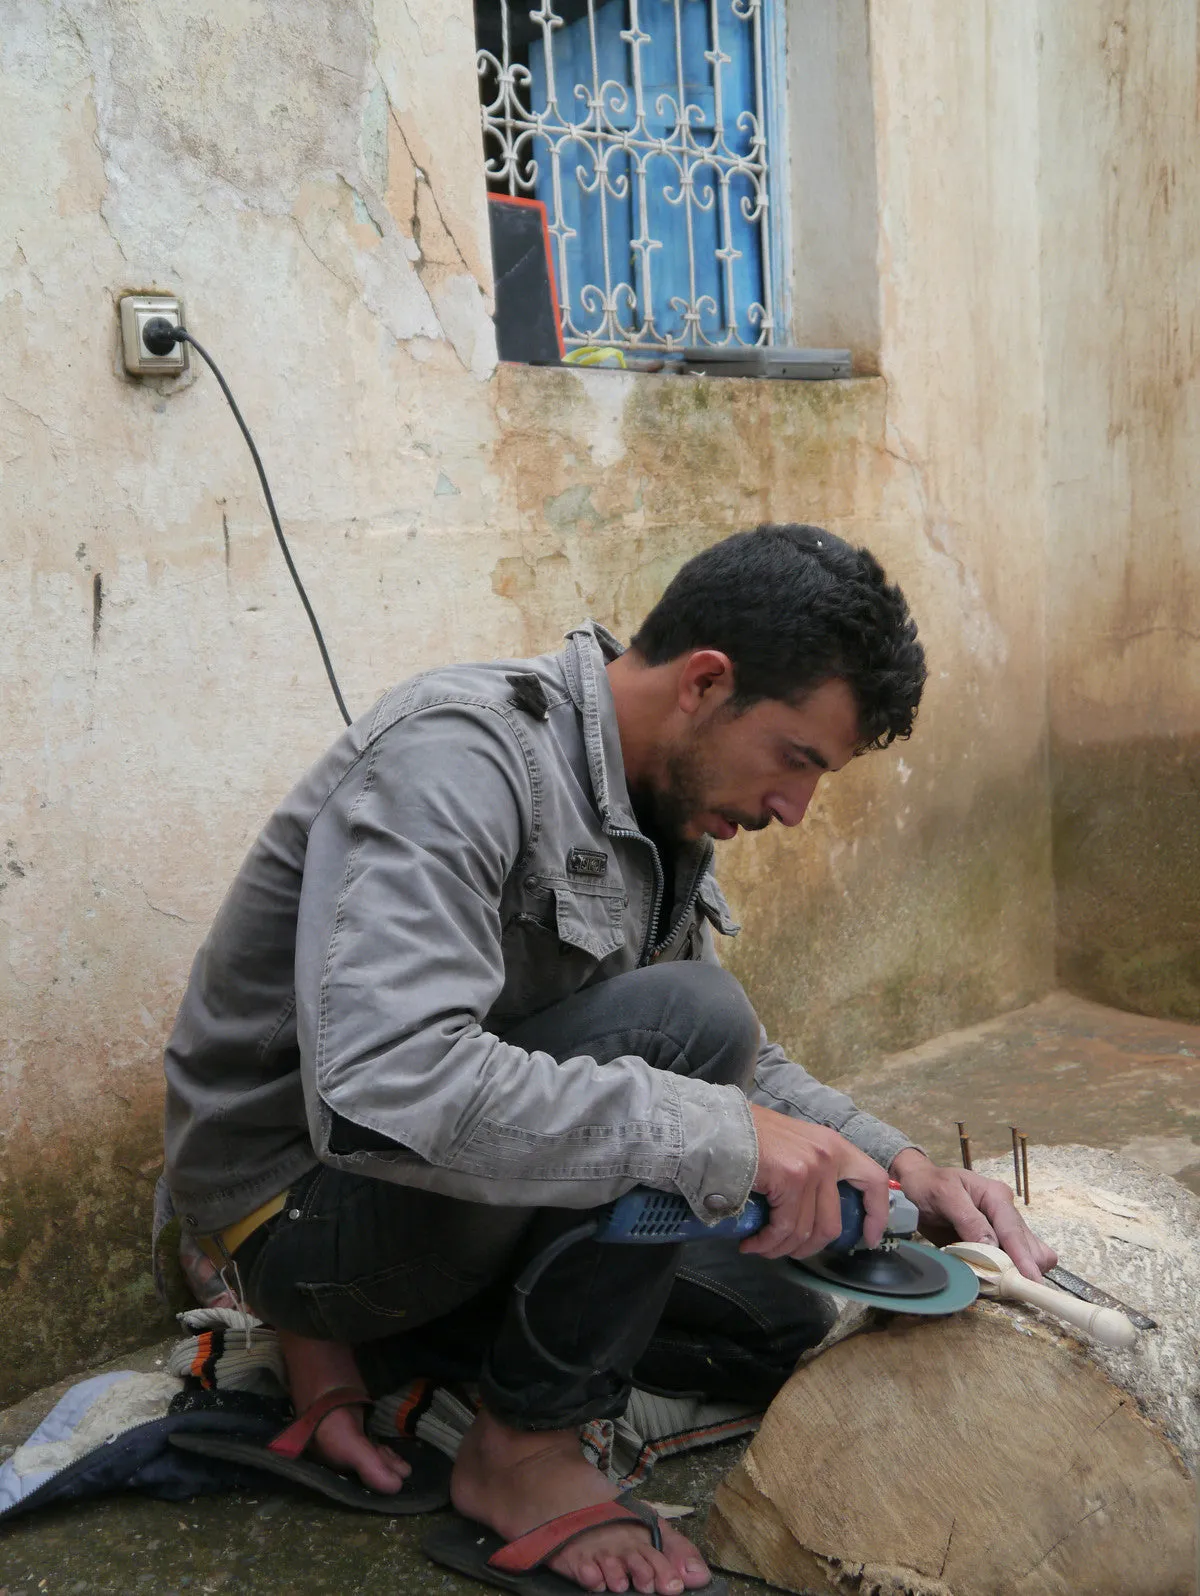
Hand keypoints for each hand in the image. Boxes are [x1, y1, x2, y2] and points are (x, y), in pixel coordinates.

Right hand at [742, 1105, 890, 1260]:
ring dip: (782, 1248)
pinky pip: (785, 1227)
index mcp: (834, 1145)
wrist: (718, 1125)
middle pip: (833, 1223)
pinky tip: (752, 1243)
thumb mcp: (793, 1145)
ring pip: (807, 1231)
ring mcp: (812, 1167)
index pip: (874, 1180)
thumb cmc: (748, 1134)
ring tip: (762, 1248)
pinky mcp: (792, 1179)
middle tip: (788, 1250)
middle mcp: (829, 1155)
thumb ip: (811, 1169)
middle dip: (810, 1247)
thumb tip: (815, 1210)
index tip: (870, 1238)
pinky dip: (768, 1243)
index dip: (877, 1214)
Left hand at [889, 1148, 1057, 1280]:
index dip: (1023, 1257)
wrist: (915, 1187)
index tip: (1031, 1279)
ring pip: (1026, 1256)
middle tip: (1008, 1285)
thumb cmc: (928, 1186)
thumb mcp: (945, 1195)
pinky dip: (1005, 1274)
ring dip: (1016, 1271)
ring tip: (997, 1282)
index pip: (1013, 1230)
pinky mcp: (994, 1244)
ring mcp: (1001, 1230)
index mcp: (997, 1196)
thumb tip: (991, 1246)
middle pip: (1028, 1246)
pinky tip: (991, 1277)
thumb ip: (968, 1220)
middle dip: (1022, 1267)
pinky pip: (1010, 1263)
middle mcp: (1005, 1213)